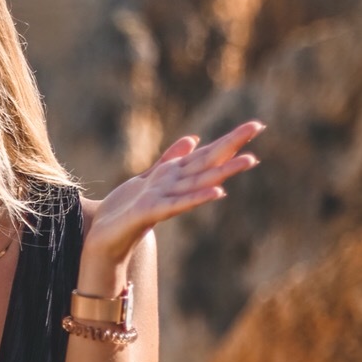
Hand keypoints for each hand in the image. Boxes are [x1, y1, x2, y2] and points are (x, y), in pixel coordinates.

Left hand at [86, 120, 265, 267]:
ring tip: (249, 159)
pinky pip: (178, 204)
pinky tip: (218, 192)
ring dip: (225, 171)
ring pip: (200, 181)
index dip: (228, 140)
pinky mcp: (151, 211)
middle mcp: (175, 186)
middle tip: (258, 127)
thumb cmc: (125, 210)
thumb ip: (170, 160)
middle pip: (208, 162)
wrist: (103, 236)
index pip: (206, 154)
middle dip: (232, 145)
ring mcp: (166, 199)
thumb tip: (194, 139)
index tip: (254, 125)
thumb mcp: (147, 178)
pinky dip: (197, 197)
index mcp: (174, 176)